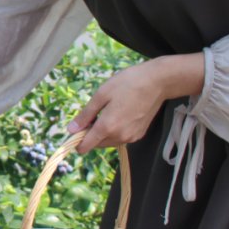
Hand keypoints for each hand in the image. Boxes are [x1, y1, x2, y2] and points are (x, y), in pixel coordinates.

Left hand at [68, 53, 204, 153]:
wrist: (158, 82)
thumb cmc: (128, 83)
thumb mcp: (102, 94)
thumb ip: (86, 115)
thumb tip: (71, 130)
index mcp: (108, 127)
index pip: (86, 146)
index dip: (76, 140)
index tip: (75, 130)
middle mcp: (120, 136)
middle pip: (96, 144)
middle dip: (91, 133)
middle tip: (95, 113)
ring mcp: (131, 137)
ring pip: (108, 142)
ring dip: (103, 132)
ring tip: (109, 111)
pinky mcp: (139, 135)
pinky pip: (120, 138)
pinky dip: (115, 131)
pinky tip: (120, 114)